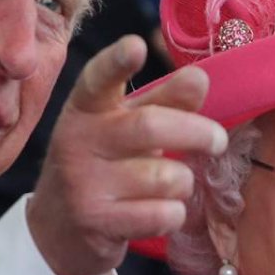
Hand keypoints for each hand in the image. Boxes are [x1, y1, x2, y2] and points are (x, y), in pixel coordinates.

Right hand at [28, 35, 227, 274]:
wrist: (57, 229)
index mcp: (85, 109)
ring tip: (172, 185)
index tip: (135, 46)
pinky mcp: (97, 224)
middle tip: (217, 140)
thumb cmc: (102, 165)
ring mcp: (83, 184)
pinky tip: (161, 212)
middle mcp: (78, 141)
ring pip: (164, 177)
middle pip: (149, 126)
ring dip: (183, 182)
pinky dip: (174, 214)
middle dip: (196, 132)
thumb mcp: (123, 126)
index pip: (98, 80)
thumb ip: (163, 102)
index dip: (117, 62)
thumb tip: (199, 78)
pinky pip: (162, 214)